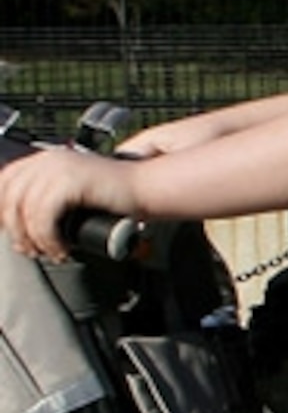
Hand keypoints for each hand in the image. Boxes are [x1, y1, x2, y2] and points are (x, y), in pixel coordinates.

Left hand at [0, 142, 136, 261]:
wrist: (148, 190)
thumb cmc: (117, 199)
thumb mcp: (73, 194)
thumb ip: (49, 200)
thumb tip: (21, 224)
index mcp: (45, 159)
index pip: (5, 182)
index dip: (2, 210)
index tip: (12, 232)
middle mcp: (48, 159)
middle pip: (9, 197)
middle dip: (15, 230)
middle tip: (30, 250)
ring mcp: (58, 168)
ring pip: (24, 210)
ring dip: (33, 239)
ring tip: (48, 253)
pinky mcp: (71, 181)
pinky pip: (43, 216)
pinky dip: (48, 238)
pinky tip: (60, 248)